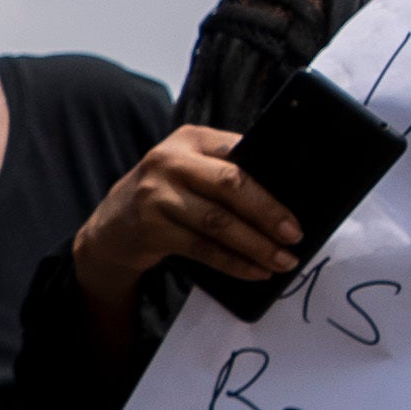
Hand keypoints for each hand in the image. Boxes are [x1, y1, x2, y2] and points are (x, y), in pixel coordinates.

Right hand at [67, 122, 299, 321]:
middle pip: (230, 184)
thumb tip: (285, 196)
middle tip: (295, 235)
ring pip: (218, 222)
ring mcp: (156, 195)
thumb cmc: (166, 196)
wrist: (111, 228)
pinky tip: (254, 271)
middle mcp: (170, 161)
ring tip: (282, 260)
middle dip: (268, 212)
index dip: (272, 177)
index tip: (299, 199)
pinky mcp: (150, 229)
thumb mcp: (189, 169)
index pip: (239, 152)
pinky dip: (233, 262)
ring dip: (255, 245)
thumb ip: (224, 169)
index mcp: (191, 138)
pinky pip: (202, 249)